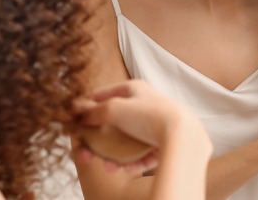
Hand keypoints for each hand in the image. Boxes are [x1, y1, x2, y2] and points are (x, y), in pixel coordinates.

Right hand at [75, 79, 210, 173]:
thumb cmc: (148, 115)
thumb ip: (93, 111)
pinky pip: (143, 154)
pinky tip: (126, 169)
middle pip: (115, 123)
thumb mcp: (113, 109)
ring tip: (109, 167)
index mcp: (134, 89)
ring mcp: (155, 124)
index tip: (75, 121)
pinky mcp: (164, 143)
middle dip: (99, 141)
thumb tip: (77, 111)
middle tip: (86, 154)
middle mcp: (145, 105)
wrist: (182, 135)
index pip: (105, 94)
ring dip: (115, 156)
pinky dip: (133, 162)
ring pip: (128, 141)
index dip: (89, 107)